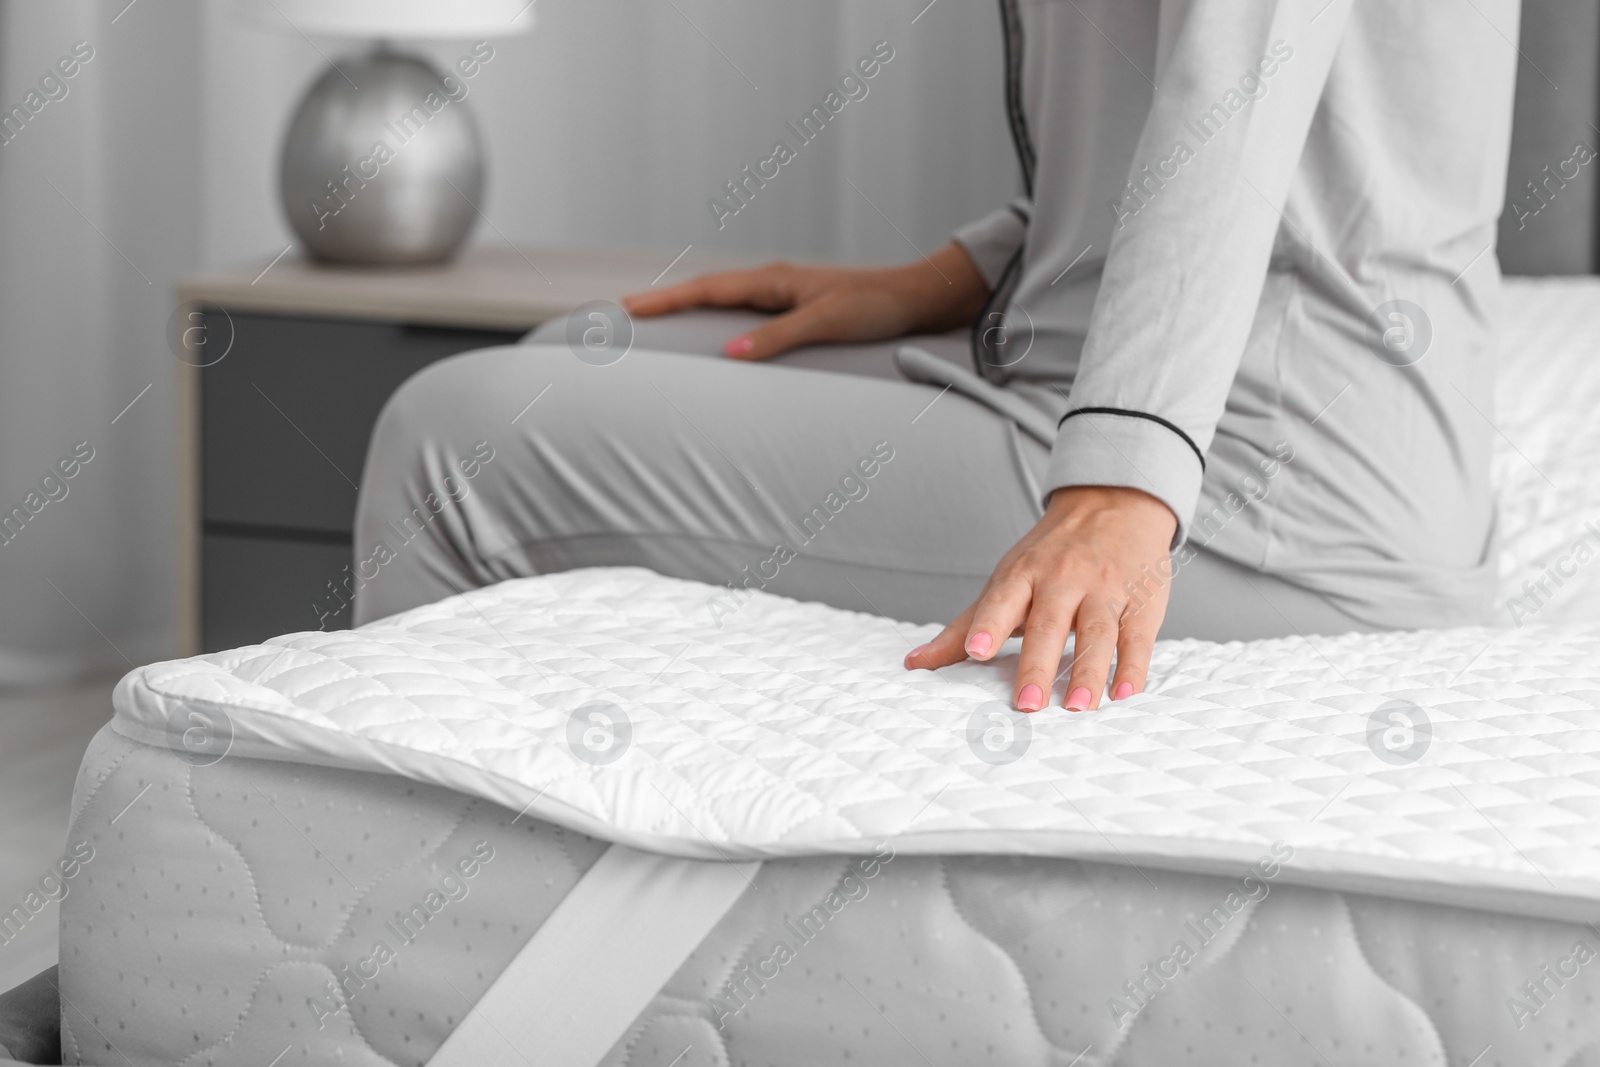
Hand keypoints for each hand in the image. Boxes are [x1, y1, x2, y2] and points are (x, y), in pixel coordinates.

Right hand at [620, 243, 989, 361]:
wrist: (913, 298)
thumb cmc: (874, 307)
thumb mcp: (826, 322)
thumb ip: (778, 337)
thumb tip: (731, 354)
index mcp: (772, 280)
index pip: (707, 288)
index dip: (666, 299)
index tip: (629, 307)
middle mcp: (771, 283)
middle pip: (705, 290)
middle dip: (664, 301)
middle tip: (624, 314)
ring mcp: (780, 295)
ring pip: (721, 300)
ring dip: (687, 308)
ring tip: (653, 322)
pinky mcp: (792, 309)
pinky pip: (740, 312)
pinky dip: (714, 318)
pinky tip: (708, 335)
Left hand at [905, 486, 1177, 711]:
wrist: (1115, 502)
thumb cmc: (1051, 554)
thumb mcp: (1006, 580)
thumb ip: (963, 627)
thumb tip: (913, 663)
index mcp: (1025, 573)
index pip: (1003, 600)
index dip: (988, 625)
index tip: (975, 651)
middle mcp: (1064, 579)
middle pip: (1050, 623)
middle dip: (1038, 663)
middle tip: (1027, 703)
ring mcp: (1105, 590)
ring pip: (1097, 632)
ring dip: (1088, 672)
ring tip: (1077, 708)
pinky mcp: (1140, 602)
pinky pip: (1137, 637)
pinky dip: (1132, 666)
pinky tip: (1124, 693)